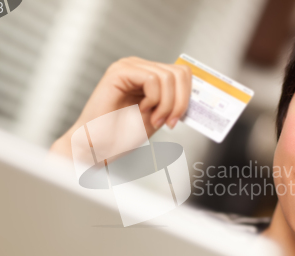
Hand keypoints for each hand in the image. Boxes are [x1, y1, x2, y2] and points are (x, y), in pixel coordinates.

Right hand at [50, 56, 191, 158]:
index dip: (187, 96)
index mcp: (147, 76)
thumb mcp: (158, 117)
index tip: (178, 119)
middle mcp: (138, 67)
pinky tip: (141, 110)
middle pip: (179, 73)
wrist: (97, 148)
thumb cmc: (120, 136)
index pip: (182, 73)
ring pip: (168, 77)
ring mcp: (128, 67)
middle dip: (179, 103)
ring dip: (166, 105)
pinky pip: (152, 79)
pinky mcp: (119, 72)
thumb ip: (173, 103)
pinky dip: (154, 100)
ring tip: (152, 119)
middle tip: (168, 122)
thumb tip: (196, 96)